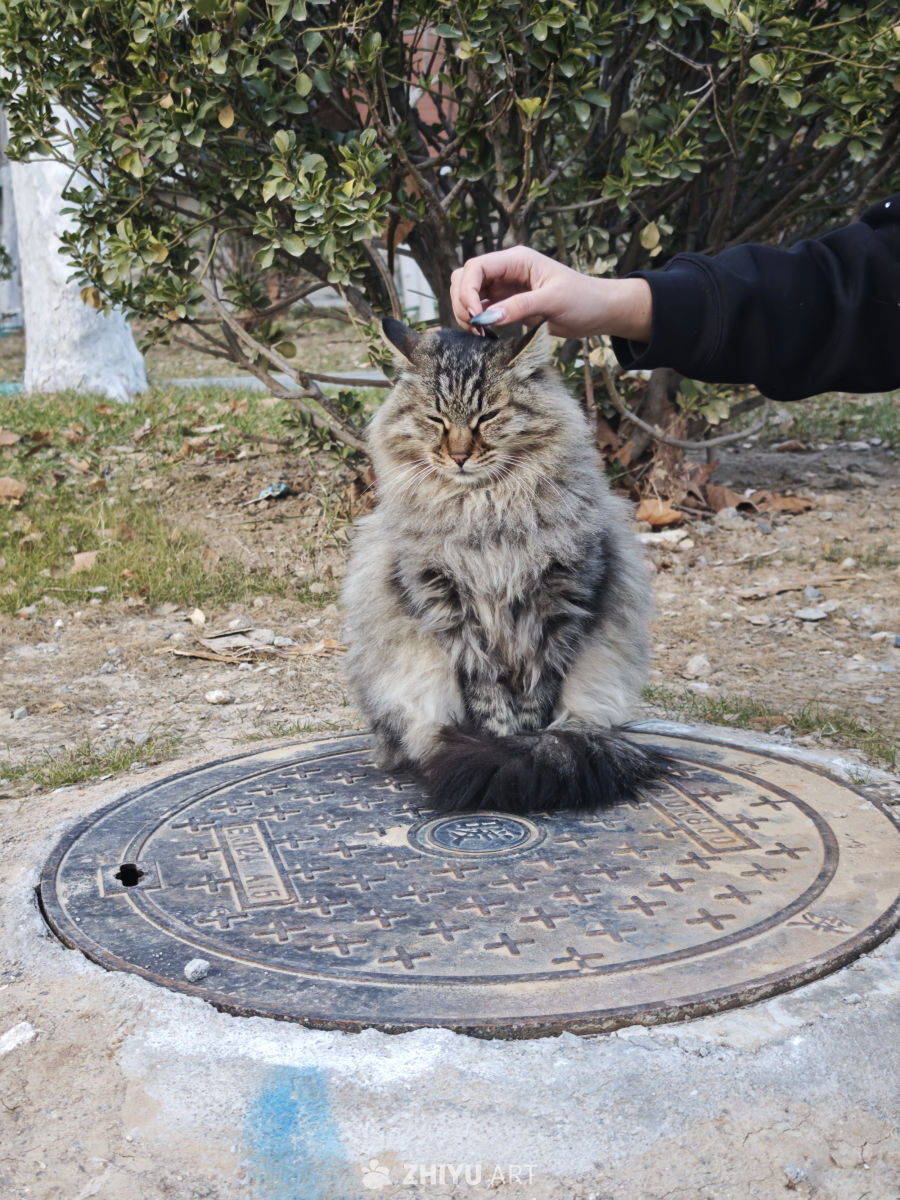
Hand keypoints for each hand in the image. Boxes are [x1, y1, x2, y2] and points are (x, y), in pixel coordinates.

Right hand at [450, 246, 651, 342]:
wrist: (598, 311)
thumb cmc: (582, 299)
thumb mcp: (552, 302)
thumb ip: (520, 307)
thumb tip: (487, 317)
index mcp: (516, 260)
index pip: (477, 267)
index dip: (467, 290)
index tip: (474, 316)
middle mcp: (506, 270)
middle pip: (465, 278)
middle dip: (462, 302)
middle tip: (475, 329)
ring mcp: (504, 287)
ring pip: (468, 293)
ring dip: (466, 313)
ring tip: (479, 334)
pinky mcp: (506, 304)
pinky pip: (480, 309)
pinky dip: (476, 321)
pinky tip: (485, 334)